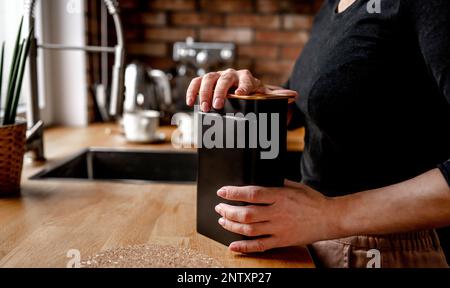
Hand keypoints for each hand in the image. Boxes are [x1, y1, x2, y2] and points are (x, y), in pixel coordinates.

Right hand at [186, 69, 297, 111]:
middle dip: (219, 91)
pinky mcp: (206, 81)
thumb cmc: (253, 93)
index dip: (243, 86)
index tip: (241, 94)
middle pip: (224, 78)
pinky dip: (192, 90)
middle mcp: (231, 74)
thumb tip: (293, 95)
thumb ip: (277, 96)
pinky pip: (196, 82)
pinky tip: (190, 102)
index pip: (245, 79)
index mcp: (246, 77)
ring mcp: (217, 77)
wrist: (243, 89)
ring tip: (204, 107)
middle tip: (217, 105)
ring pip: (208, 79)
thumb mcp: (265, 95)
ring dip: (205, 92)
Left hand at [215, 180, 336, 252]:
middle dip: (228, 211)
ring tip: (223, 221)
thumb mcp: (295, 186)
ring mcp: (279, 229)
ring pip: (249, 230)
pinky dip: (244, 247)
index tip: (222, 191)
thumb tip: (261, 180)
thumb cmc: (313, 200)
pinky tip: (233, 245)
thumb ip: (277, 183)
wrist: (330, 218)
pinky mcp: (282, 241)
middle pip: (246, 214)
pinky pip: (260, 246)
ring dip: (232, 226)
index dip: (233, 193)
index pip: (251, 194)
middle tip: (219, 208)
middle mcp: (277, 213)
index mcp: (280, 196)